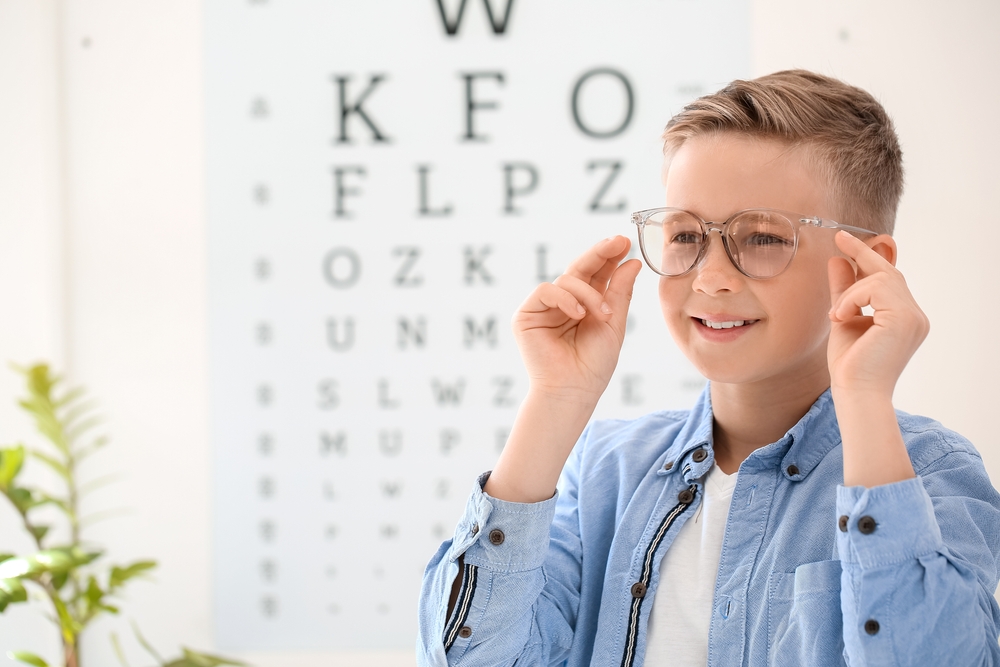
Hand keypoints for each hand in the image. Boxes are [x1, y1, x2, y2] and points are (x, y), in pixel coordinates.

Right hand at [512, 236, 641, 400]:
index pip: (596, 274)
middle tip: (618, 242)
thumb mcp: (613, 324)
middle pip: (580, 269)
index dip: (609, 257)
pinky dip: (565, 298)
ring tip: (603, 314)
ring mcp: (544, 308)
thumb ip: (619, 293)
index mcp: (584, 305)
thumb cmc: (593, 364)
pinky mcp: (526, 315)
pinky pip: (546, 290)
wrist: (573, 390)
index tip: (625, 242)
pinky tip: (578, 314)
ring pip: (567, 280)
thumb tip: (632, 262)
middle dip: (600, 254)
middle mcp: (563, 303)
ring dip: (589, 293)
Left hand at [827, 231, 929, 398]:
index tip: (846, 239)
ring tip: (837, 314)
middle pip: (889, 273)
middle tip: (839, 237)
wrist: (855, 392)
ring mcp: (913, 316)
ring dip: (850, 292)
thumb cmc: (850, 364)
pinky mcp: (904, 318)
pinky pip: (875, 288)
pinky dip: (852, 298)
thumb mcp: (844, 319)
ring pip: (880, 278)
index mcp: (905, 317)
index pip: (890, 279)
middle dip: (862, 253)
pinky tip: (842, 317)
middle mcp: (915, 316)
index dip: (869, 256)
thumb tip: (838, 260)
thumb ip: (844, 291)